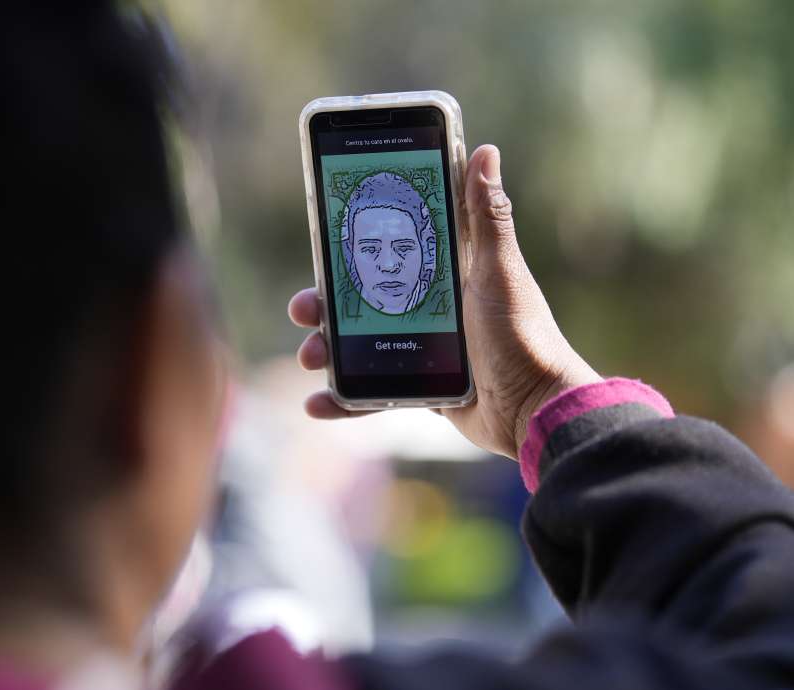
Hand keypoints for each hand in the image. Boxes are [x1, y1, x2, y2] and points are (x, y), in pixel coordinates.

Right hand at [288, 145, 599, 458]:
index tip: (323, 241)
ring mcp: (424, 350)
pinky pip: (373, 392)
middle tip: (303, 308)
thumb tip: (485, 151)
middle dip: (325, 304)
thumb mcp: (499, 272)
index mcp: (447, 274)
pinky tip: (316, 403)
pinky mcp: (422, 388)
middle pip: (362, 300)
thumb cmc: (522, 336)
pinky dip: (343, 400)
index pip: (390, 251)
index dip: (352, 247)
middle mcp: (431, 309)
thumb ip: (487, 217)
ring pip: (359, 345)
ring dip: (326, 350)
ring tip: (311, 355)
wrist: (535, 412)